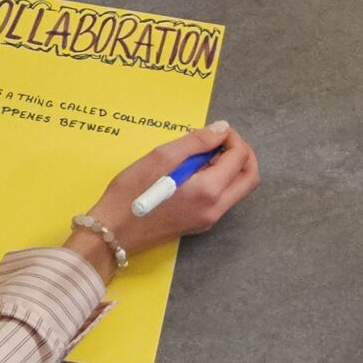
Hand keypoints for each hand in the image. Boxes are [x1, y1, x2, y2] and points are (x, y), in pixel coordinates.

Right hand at [67, 123, 259, 278]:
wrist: (112, 233)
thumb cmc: (131, 193)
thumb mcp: (161, 157)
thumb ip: (196, 141)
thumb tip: (222, 129)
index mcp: (209, 191)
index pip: (240, 157)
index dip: (232, 137)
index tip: (214, 129)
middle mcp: (216, 209)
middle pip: (249, 177)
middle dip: (241, 152)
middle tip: (219, 139)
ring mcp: (209, 219)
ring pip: (238, 189)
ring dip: (230, 166)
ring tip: (202, 153)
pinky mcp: (199, 223)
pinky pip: (222, 198)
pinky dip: (219, 179)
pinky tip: (194, 170)